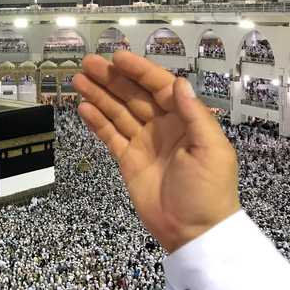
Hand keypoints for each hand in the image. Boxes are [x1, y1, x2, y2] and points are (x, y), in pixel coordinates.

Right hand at [73, 51, 239, 252]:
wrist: (195, 232)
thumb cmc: (208, 190)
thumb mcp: (211, 150)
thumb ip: (194, 114)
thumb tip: (180, 82)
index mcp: (185, 119)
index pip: (159, 86)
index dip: (139, 71)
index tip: (117, 57)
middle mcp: (162, 126)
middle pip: (133, 95)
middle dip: (111, 78)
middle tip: (87, 63)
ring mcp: (143, 142)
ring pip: (118, 112)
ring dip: (99, 95)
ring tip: (78, 80)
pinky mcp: (128, 160)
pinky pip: (110, 136)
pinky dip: (97, 122)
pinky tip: (83, 108)